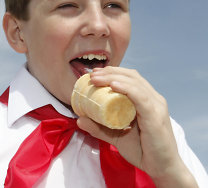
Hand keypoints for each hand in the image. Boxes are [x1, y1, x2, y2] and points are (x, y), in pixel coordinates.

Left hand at [76, 66, 196, 186]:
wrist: (162, 168)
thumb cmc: (143, 151)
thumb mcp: (116, 136)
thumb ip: (99, 128)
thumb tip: (79, 120)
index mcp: (147, 100)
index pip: (130, 78)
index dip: (112, 72)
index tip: (94, 74)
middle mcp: (154, 99)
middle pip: (131, 76)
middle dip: (110, 72)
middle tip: (91, 74)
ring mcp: (156, 107)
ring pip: (135, 83)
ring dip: (113, 78)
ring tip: (96, 78)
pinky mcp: (155, 117)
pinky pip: (141, 98)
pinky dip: (127, 89)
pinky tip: (114, 86)